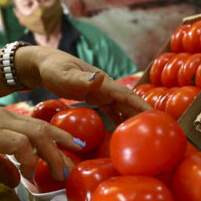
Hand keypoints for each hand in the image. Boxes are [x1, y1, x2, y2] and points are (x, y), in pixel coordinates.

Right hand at [0, 106, 80, 180]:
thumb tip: (16, 179)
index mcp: (1, 119)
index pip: (36, 126)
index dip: (57, 136)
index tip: (72, 149)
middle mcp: (2, 117)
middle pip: (42, 128)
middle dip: (63, 144)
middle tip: (76, 161)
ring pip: (36, 134)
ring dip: (51, 154)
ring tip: (59, 172)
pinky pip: (17, 142)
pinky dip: (29, 156)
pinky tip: (30, 171)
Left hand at [19, 47, 151, 124]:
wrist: (43, 64)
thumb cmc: (52, 69)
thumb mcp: (63, 75)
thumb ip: (79, 79)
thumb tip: (99, 78)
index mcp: (103, 82)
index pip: (127, 96)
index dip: (142, 107)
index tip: (156, 118)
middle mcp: (106, 87)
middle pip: (129, 102)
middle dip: (144, 115)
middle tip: (158, 131)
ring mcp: (102, 92)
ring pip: (123, 107)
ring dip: (134, 119)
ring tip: (145, 135)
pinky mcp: (95, 97)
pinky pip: (112, 110)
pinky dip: (120, 120)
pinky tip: (123, 132)